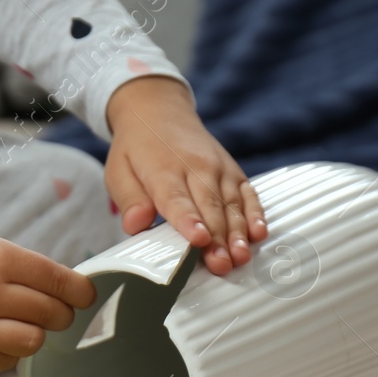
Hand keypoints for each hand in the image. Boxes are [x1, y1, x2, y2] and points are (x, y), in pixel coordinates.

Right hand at [0, 218, 96, 371]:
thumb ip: (22, 267)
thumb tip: (66, 291)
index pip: (60, 282)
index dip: (80, 292)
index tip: (84, 295)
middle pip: (52, 316)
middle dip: (59, 313)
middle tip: (51, 308)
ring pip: (32, 343)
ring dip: (35, 334)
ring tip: (21, 322)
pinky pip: (3, 361)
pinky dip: (8, 350)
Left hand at [104, 76, 267, 275]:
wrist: (159, 112)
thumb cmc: (137, 149)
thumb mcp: (119, 172)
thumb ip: (130, 200)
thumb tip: (136, 223)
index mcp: (163, 170)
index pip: (177, 200)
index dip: (189, 222)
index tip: (198, 240)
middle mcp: (195, 167)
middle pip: (209, 207)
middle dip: (217, 239)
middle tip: (222, 265)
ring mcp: (218, 168)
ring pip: (231, 204)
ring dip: (237, 233)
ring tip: (241, 256)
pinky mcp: (233, 171)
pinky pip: (247, 193)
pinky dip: (254, 213)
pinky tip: (259, 233)